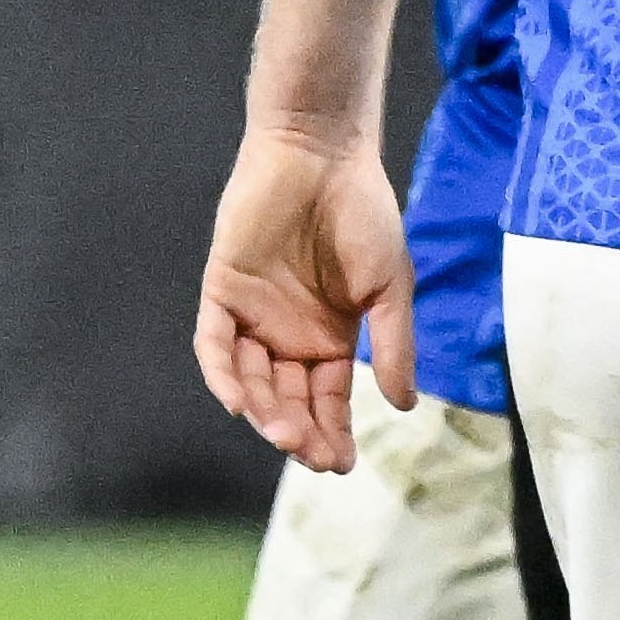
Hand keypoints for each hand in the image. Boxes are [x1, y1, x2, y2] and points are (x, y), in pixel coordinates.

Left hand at [194, 121, 415, 470]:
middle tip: (313, 456)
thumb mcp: (391, 287)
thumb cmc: (365, 214)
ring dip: (265, 411)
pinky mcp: (222, 290)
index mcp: (331, 337)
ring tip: (285, 434)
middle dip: (300, 432)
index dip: (334, 433)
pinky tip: (238, 402)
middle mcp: (289, 334)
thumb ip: (394, 345)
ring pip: (252, 380)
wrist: (323, 155)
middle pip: (289, 400)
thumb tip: (404, 405)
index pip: (328, 400)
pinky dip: (222, 374)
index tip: (343, 464)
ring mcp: (253, 314)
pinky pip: (215, 344)